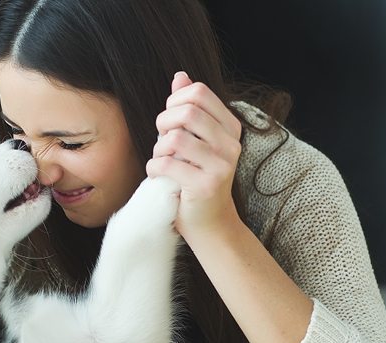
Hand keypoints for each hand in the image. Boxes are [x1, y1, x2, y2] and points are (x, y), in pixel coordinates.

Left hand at [146, 71, 243, 238]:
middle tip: (162, 140)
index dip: (174, 101)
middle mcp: (231, 144)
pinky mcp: (206, 186)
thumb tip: (181, 75)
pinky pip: (166, 165)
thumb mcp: (195, 139)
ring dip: (158, 150)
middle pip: (187, 112)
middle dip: (164, 123)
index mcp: (230, 127)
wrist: (209, 222)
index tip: (170, 121)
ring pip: (175, 139)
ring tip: (162, 161)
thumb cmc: (196, 177)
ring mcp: (221, 166)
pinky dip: (154, 169)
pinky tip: (159, 176)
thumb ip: (189, 108)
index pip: (199, 92)